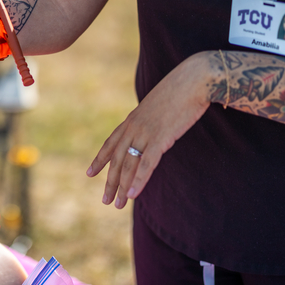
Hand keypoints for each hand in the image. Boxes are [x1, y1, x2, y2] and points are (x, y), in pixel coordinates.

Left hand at [86, 52, 214, 208]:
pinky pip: (146, 164)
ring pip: (128, 165)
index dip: (100, 159)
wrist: (194, 79)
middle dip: (110, 181)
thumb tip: (154, 127)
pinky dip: (138, 181)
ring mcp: (145, 133)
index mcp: (133, 119)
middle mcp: (134, 127)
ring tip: (117, 205)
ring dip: (122, 187)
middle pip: (116, 159)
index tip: (90, 173)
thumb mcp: (160, 106)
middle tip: (104, 200)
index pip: (111, 143)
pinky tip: (132, 195)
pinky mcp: (160, 138)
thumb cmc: (181, 91)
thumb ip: (152, 119)